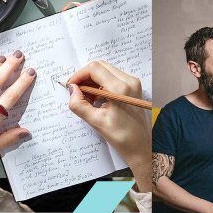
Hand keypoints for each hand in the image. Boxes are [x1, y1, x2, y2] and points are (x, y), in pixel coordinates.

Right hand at [67, 61, 150, 191]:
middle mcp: (129, 80)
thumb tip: (72, 89)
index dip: (79, 75)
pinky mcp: (134, 86)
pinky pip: (113, 76)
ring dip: (93, 80)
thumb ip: (79, 104)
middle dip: (85, 77)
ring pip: (106, 70)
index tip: (71, 87)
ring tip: (87, 98)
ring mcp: (133, 82)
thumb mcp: (96, 121)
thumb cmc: (121, 137)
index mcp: (120, 88)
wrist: (141, 146)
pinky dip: (101, 84)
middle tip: (77, 92)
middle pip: (100, 66)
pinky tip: (97, 98)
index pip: (94, 68)